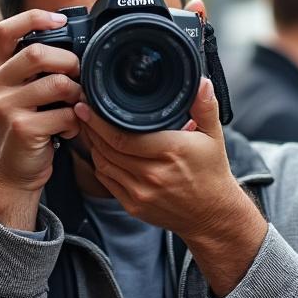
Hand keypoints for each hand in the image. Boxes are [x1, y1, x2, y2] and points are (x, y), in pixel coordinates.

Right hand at [0, 9, 83, 229]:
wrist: (10, 176)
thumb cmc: (20, 131)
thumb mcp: (14, 95)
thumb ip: (29, 70)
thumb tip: (70, 44)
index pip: (5, 30)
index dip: (34, 17)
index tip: (60, 18)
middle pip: (38, 53)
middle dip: (69, 61)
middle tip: (79, 75)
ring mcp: (4, 107)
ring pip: (57, 83)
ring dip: (77, 94)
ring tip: (76, 106)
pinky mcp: (22, 128)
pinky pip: (65, 114)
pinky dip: (75, 122)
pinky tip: (69, 130)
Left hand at [76, 77, 267, 292]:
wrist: (212, 215)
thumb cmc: (211, 173)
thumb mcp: (214, 136)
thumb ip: (205, 107)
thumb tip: (201, 82)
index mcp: (171, 152)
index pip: (122, 136)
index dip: (99, 120)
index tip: (88, 104)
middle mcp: (153, 174)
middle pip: (107, 148)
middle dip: (90, 127)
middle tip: (82, 110)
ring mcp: (141, 192)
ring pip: (103, 163)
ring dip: (92, 144)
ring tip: (88, 127)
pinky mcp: (133, 205)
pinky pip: (107, 180)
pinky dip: (100, 163)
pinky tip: (100, 150)